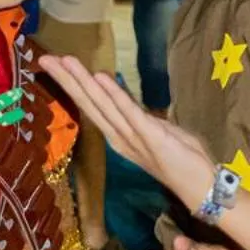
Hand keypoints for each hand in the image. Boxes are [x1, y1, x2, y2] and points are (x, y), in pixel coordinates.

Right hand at [40, 55, 217, 204]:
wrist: (203, 189)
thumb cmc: (186, 163)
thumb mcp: (162, 135)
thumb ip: (146, 121)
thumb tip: (134, 109)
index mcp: (122, 136)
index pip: (94, 107)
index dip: (75, 87)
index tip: (57, 67)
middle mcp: (121, 137)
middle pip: (90, 104)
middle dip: (68, 81)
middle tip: (46, 59)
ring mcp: (134, 138)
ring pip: (103, 106)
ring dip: (84, 82)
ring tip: (65, 62)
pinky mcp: (152, 137)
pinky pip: (131, 113)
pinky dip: (115, 95)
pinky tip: (100, 78)